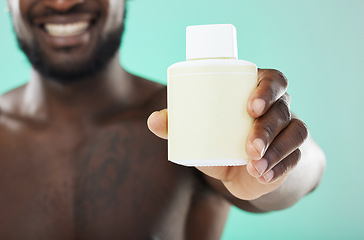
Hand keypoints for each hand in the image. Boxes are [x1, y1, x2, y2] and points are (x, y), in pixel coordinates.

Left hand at [147, 69, 308, 199]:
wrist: (239, 169)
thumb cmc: (217, 138)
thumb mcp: (198, 132)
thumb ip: (176, 124)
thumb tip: (152, 121)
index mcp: (256, 90)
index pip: (272, 80)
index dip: (266, 90)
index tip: (249, 107)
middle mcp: (278, 107)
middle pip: (283, 108)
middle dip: (267, 127)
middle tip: (249, 145)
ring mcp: (288, 130)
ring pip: (295, 132)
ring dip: (277, 150)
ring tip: (255, 165)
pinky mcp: (292, 154)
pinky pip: (294, 158)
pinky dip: (280, 168)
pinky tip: (264, 177)